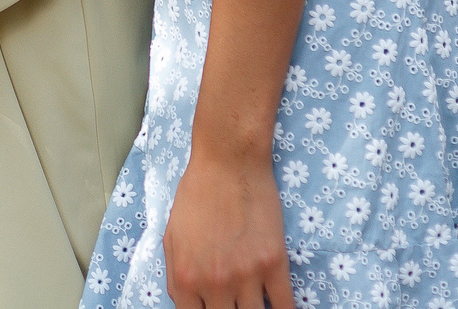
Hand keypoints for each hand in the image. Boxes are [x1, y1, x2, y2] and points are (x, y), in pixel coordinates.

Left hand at [163, 147, 293, 308]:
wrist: (228, 162)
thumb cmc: (196, 195)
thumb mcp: (172, 237)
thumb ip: (176, 277)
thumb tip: (187, 304)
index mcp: (187, 277)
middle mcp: (216, 282)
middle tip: (236, 303)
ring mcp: (247, 275)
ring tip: (255, 303)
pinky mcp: (275, 263)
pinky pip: (286, 306)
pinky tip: (280, 306)